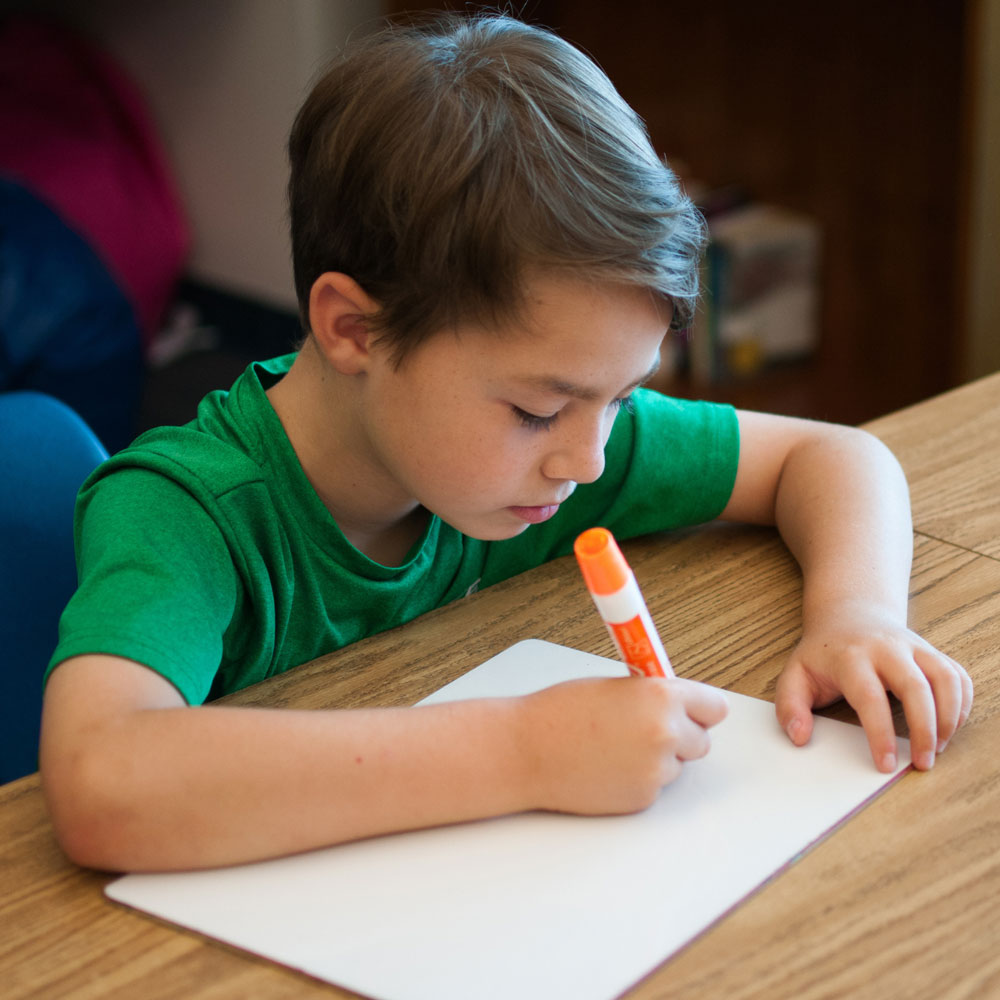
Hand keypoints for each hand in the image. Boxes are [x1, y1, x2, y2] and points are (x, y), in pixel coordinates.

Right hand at [516, 675, 727, 814]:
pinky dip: (637, 779)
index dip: (699, 709)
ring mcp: (656, 771)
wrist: (527, 750)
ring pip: (677, 766)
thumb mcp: (614, 686)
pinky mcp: (642, 799)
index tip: (691, 710)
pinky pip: (654, 787)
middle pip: (702, 741)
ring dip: (657, 759)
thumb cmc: (560, 712)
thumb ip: (652, 694)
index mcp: (661, 696)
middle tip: (645, 729)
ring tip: (615, 747)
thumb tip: (677, 705)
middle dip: (680, 736)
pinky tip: (607, 767)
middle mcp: (666, 733)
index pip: (715, 707)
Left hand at [775, 602, 972, 771]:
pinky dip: (962, 704)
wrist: (848, 615)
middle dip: (924, 730)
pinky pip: (958, 676)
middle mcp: (887, 648)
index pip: (869, 697)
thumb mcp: (795, 674)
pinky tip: (949, 726)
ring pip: (945, 678)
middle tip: (922, 763)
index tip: (885, 764)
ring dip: (949, 718)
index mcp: (851, 657)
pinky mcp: (932, 652)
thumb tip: (799, 737)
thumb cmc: (823, 654)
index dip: (880, 734)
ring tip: (938, 748)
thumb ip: (789, 706)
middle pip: (916, 687)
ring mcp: (914, 647)